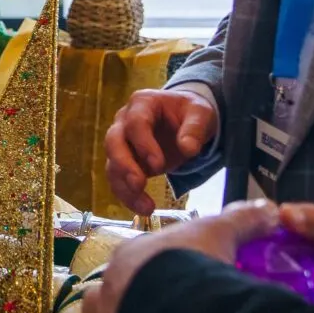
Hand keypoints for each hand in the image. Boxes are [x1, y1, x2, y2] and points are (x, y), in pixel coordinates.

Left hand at [88, 201, 277, 312]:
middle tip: (167, 309)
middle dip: (130, 298)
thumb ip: (242, 220)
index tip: (181, 274)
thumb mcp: (220, 233)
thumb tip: (268, 209)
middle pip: (110, 292)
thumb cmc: (192, 268)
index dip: (157, 265)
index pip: (135, 257)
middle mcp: (109, 291)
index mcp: (129, 257)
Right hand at [104, 87, 219, 211]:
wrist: (185, 120)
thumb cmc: (191, 112)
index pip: (135, 122)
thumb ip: (195, 128)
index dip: (143, 144)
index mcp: (143, 103)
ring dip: (125, 187)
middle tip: (139, 185)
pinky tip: (144, 209)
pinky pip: (119, 180)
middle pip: (113, 142)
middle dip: (124, 165)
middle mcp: (125, 121)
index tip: (158, 165)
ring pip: (112, 165)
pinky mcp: (125, 162)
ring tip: (146, 207)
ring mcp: (122, 142)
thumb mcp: (201, 113)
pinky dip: (128, 196)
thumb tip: (188, 149)